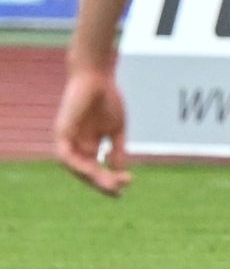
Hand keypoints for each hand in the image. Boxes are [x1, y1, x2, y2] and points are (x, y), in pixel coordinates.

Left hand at [52, 67, 131, 197]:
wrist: (97, 77)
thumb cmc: (108, 99)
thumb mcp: (117, 129)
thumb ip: (117, 149)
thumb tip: (118, 170)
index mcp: (90, 145)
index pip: (97, 169)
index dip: (111, 178)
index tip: (129, 183)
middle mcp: (77, 145)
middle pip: (88, 172)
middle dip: (103, 183)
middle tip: (119, 190)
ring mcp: (68, 140)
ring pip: (76, 168)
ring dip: (92, 178)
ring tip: (110, 184)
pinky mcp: (61, 133)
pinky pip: (66, 156)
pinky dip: (78, 165)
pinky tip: (92, 170)